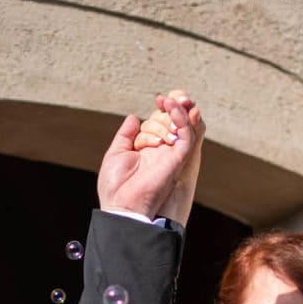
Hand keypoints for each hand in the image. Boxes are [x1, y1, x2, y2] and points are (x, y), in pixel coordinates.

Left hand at [97, 90, 203, 224]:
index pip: (161, 124)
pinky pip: (187, 136)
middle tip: (164, 98)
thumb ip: (126, 135)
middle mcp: (162, 152)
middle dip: (174, 107)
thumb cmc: (116, 185)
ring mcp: (171, 155)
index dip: (163, 110)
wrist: (121, 205)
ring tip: (168, 99)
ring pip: (184, 127)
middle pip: (174, 122)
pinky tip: (171, 107)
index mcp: (148, 150)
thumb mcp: (116, 153)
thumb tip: (134, 117)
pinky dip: (181, 120)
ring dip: (179, 110)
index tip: (158, 100)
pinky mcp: (178, 159)